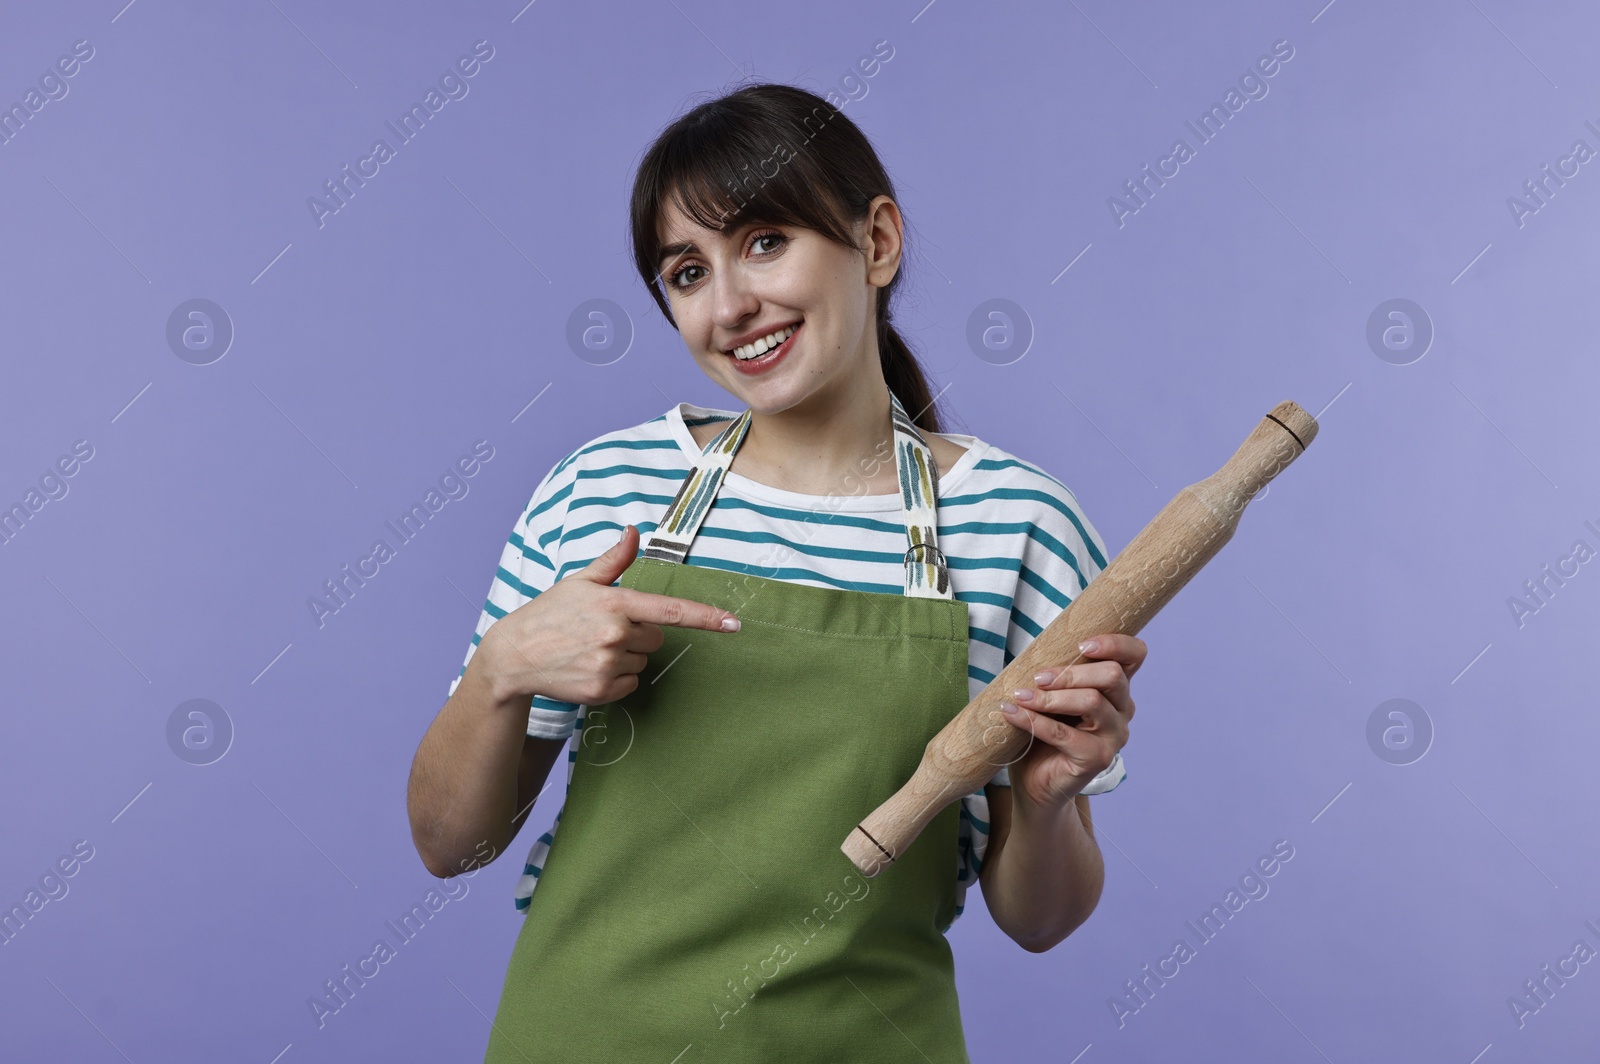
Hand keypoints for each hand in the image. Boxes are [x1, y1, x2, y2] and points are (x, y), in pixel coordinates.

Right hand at [480, 524, 740, 705]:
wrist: (514, 655)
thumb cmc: (549, 614)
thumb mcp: (580, 582)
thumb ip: (613, 560)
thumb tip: (633, 531)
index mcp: (615, 602)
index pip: (671, 611)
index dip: (707, 617)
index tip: (734, 624)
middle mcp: (615, 634)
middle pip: (657, 639)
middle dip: (639, 635)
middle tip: (604, 631)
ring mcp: (608, 664)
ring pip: (644, 662)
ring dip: (626, 657)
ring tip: (591, 649)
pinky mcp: (601, 690)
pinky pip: (631, 684)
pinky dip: (616, 679)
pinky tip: (590, 667)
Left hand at [997, 633, 1145, 812]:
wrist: (1035, 781)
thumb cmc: (1042, 731)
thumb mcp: (1052, 694)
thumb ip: (1055, 674)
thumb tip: (1034, 650)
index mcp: (1116, 688)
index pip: (1135, 656)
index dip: (1115, 643)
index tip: (1081, 644)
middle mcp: (1122, 710)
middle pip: (1113, 676)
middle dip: (1071, 672)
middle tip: (1038, 677)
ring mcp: (1114, 736)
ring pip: (1092, 702)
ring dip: (1050, 697)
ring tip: (1020, 695)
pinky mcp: (1098, 759)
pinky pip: (1065, 734)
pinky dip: (1034, 721)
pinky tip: (1011, 713)